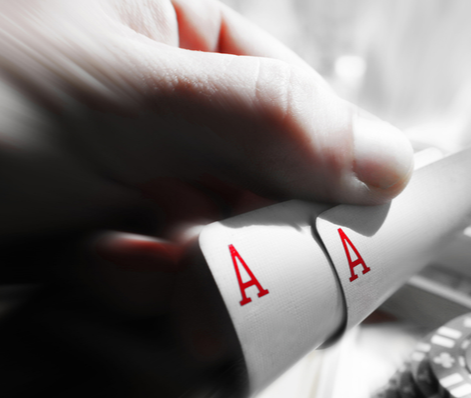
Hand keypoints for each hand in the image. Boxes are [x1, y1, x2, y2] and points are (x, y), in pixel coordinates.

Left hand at [0, 0, 413, 248]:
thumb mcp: (123, 93)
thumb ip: (269, 120)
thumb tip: (386, 155)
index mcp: (189, 34)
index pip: (308, 116)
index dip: (331, 184)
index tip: (345, 246)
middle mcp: (174, 104)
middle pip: (267, 194)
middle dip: (239, 246)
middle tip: (203, 275)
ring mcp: (141, 171)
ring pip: (217, 247)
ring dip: (174, 274)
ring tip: (111, 261)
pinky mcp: (107, 230)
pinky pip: (164, 279)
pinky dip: (134, 290)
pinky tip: (84, 269)